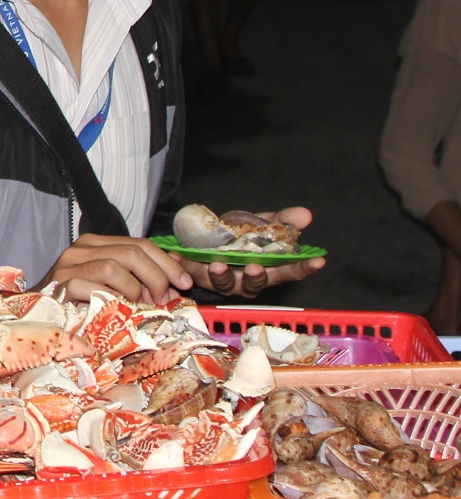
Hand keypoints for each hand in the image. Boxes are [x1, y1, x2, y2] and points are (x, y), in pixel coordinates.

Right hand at [41, 233, 191, 305]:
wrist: (36, 318)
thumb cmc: (76, 305)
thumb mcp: (111, 286)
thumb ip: (137, 277)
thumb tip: (176, 276)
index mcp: (94, 244)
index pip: (139, 243)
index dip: (167, 262)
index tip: (185, 283)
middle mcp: (80, 250)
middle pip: (132, 252)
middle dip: (158, 276)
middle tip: (164, 299)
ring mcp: (68, 267)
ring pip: (115, 266)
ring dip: (137, 290)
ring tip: (141, 308)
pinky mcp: (61, 286)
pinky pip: (97, 287)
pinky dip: (115, 300)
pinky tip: (120, 312)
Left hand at [180, 207, 324, 297]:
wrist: (212, 233)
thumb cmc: (245, 233)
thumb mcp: (265, 223)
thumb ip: (284, 220)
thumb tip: (305, 215)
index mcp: (269, 268)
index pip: (291, 271)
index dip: (305, 268)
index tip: (319, 261)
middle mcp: (248, 279)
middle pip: (256, 283)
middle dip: (255, 276)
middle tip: (254, 266)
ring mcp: (224, 280)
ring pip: (225, 284)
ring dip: (221, 275)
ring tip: (217, 264)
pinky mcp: (200, 275)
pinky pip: (192, 272)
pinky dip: (186, 264)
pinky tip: (180, 255)